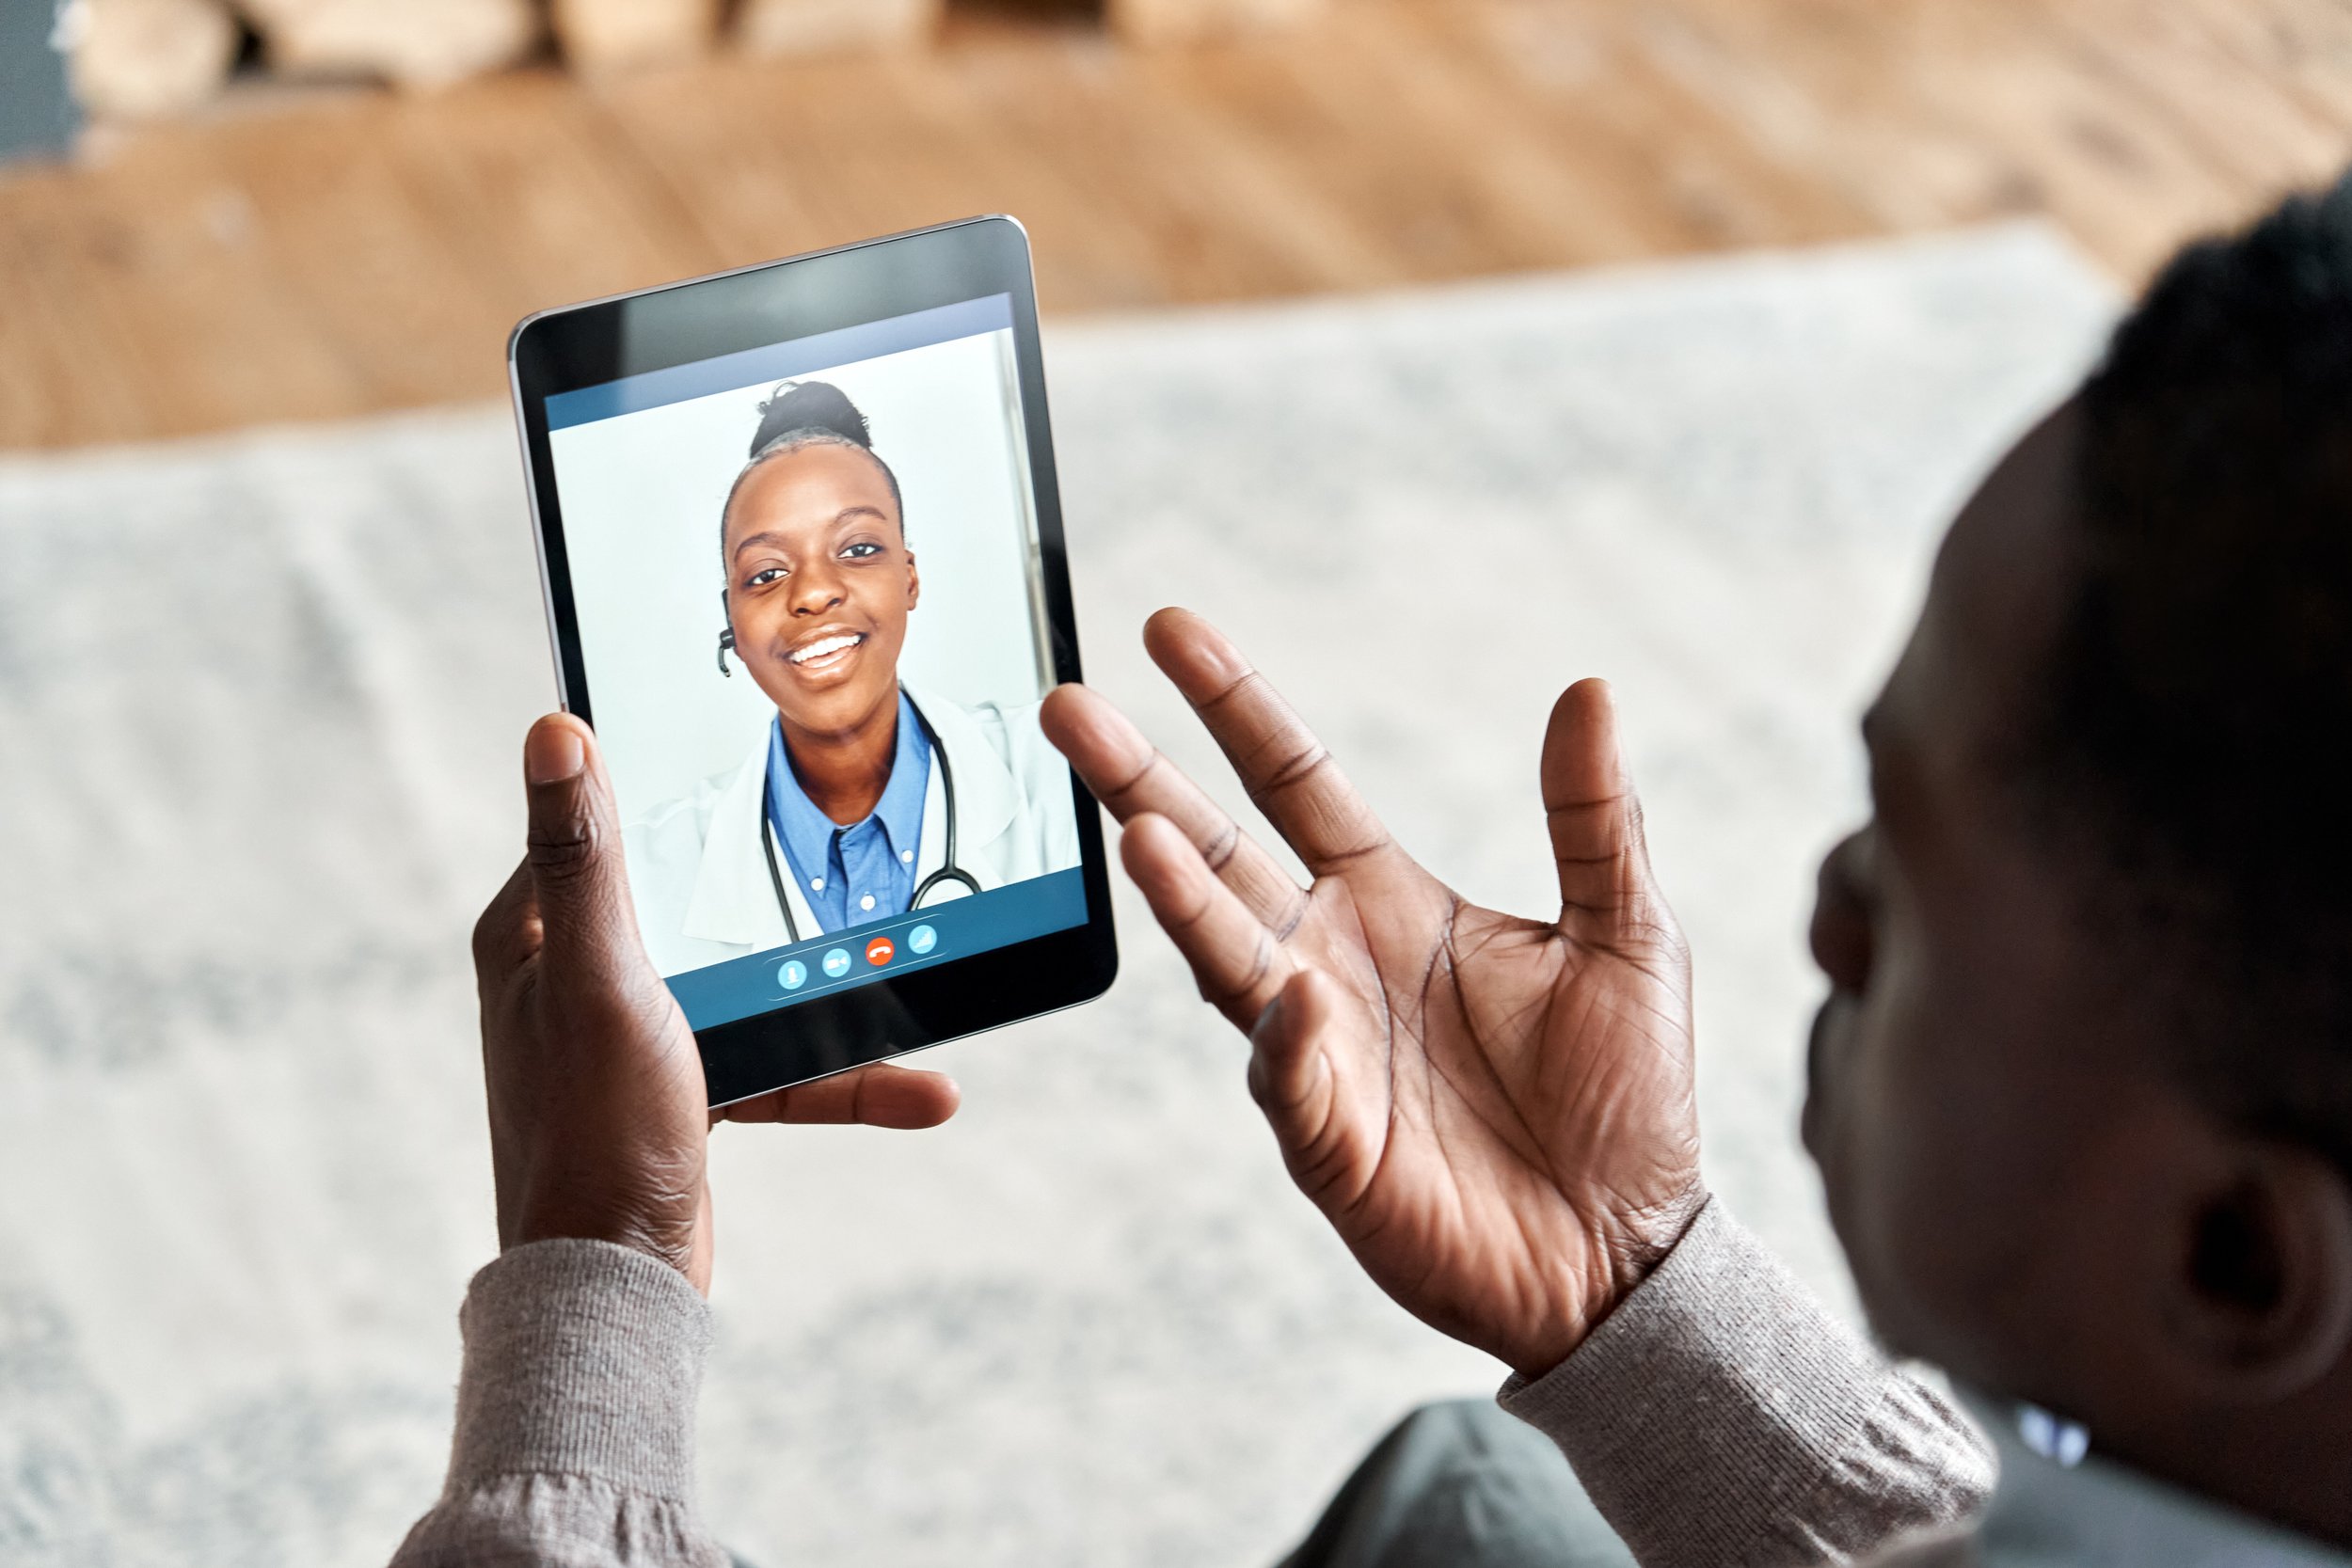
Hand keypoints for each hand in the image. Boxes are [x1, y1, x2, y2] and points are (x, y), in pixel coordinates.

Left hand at [472, 713, 961, 1293]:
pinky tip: (919, 1088)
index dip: (667, 786)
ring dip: (831, 997)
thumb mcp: (601, 974)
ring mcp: (632, 1035)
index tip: (744, 752)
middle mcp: (575, 975)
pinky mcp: (682, 1090)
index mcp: (534, 932)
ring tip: (912, 988)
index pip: (598, 823)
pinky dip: (840, 1074)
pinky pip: (775, 1059)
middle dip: (780, 892)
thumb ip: (585, 856)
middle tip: (855, 858)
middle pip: (694, 899)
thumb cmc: (593, 1130)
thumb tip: (555, 730)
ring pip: (749, 981)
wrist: (615, 1285)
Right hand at [1040, 611, 1704, 1377]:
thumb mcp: (1627, 934)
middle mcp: (1331, 961)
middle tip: (1069, 710)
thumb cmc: (1625, 1096)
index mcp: (1390, 901)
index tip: (1170, 630)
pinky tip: (1296, 999)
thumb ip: (1594, 819)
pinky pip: (1292, 1081)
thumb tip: (1590, 689)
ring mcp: (1318, 1051)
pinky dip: (1288, 1040)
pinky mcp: (1331, 1144)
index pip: (1293, 780)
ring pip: (1226, 959)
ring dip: (1183, 899)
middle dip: (1142, 781)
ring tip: (1142, 832)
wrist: (1631, 1253)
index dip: (1234, 706)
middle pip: (1217, 854)